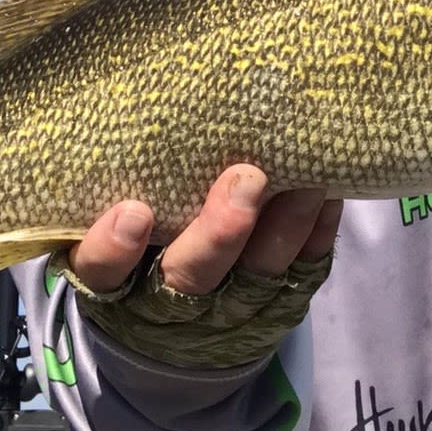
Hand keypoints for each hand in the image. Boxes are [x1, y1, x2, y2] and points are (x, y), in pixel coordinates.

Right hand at [53, 165, 342, 368]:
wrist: (173, 327)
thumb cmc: (136, 245)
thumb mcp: (112, 231)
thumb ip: (121, 186)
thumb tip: (136, 102)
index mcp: (116, 284)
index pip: (103, 273)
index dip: (114, 249)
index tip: (133, 211)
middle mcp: (169, 303)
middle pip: (191, 277)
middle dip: (219, 232)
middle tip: (246, 178)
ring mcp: (226, 311)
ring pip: (255, 278)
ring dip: (282, 230)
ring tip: (305, 184)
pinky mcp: (274, 309)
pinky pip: (300, 277)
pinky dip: (315, 239)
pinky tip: (328, 201)